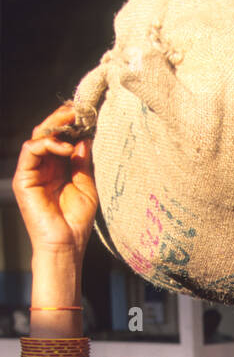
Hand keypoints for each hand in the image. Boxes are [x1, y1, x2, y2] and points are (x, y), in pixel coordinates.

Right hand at [12, 105, 96, 256]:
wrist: (65, 246)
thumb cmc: (77, 223)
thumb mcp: (86, 188)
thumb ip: (83, 163)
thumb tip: (84, 138)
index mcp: (58, 169)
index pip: (61, 140)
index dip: (71, 126)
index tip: (86, 115)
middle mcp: (43, 168)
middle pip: (47, 134)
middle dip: (61, 119)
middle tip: (77, 110)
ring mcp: (31, 172)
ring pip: (37, 137)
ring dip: (54, 126)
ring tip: (71, 121)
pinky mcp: (23, 178)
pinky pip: (30, 150)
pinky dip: (47, 144)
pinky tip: (65, 148)